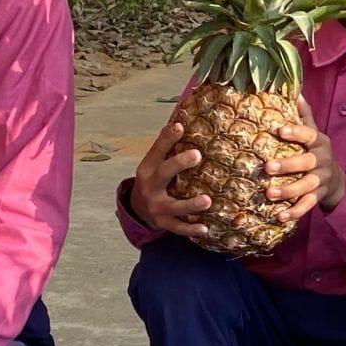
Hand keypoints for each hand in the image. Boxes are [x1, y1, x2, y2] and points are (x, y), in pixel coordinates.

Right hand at [126, 116, 213, 240]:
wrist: (138, 209)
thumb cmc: (155, 180)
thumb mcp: (155, 163)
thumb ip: (167, 147)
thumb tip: (184, 116)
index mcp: (148, 168)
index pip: (157, 150)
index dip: (167, 138)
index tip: (179, 125)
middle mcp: (150, 187)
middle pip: (163, 174)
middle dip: (179, 164)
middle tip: (197, 155)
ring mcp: (156, 207)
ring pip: (173, 206)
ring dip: (190, 204)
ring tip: (207, 200)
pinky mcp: (163, 223)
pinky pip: (178, 227)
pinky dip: (191, 229)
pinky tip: (205, 229)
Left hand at [263, 104, 344, 224]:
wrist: (336, 180)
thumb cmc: (316, 152)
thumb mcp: (314, 134)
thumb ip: (304, 116)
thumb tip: (294, 91)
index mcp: (319, 142)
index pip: (309, 134)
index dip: (295, 132)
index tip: (279, 130)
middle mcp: (322, 161)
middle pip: (307, 162)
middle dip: (287, 165)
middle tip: (267, 166)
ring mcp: (321, 180)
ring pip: (307, 186)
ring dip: (288, 191)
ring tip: (269, 194)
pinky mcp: (319, 197)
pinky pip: (308, 205)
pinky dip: (294, 212)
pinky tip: (279, 216)